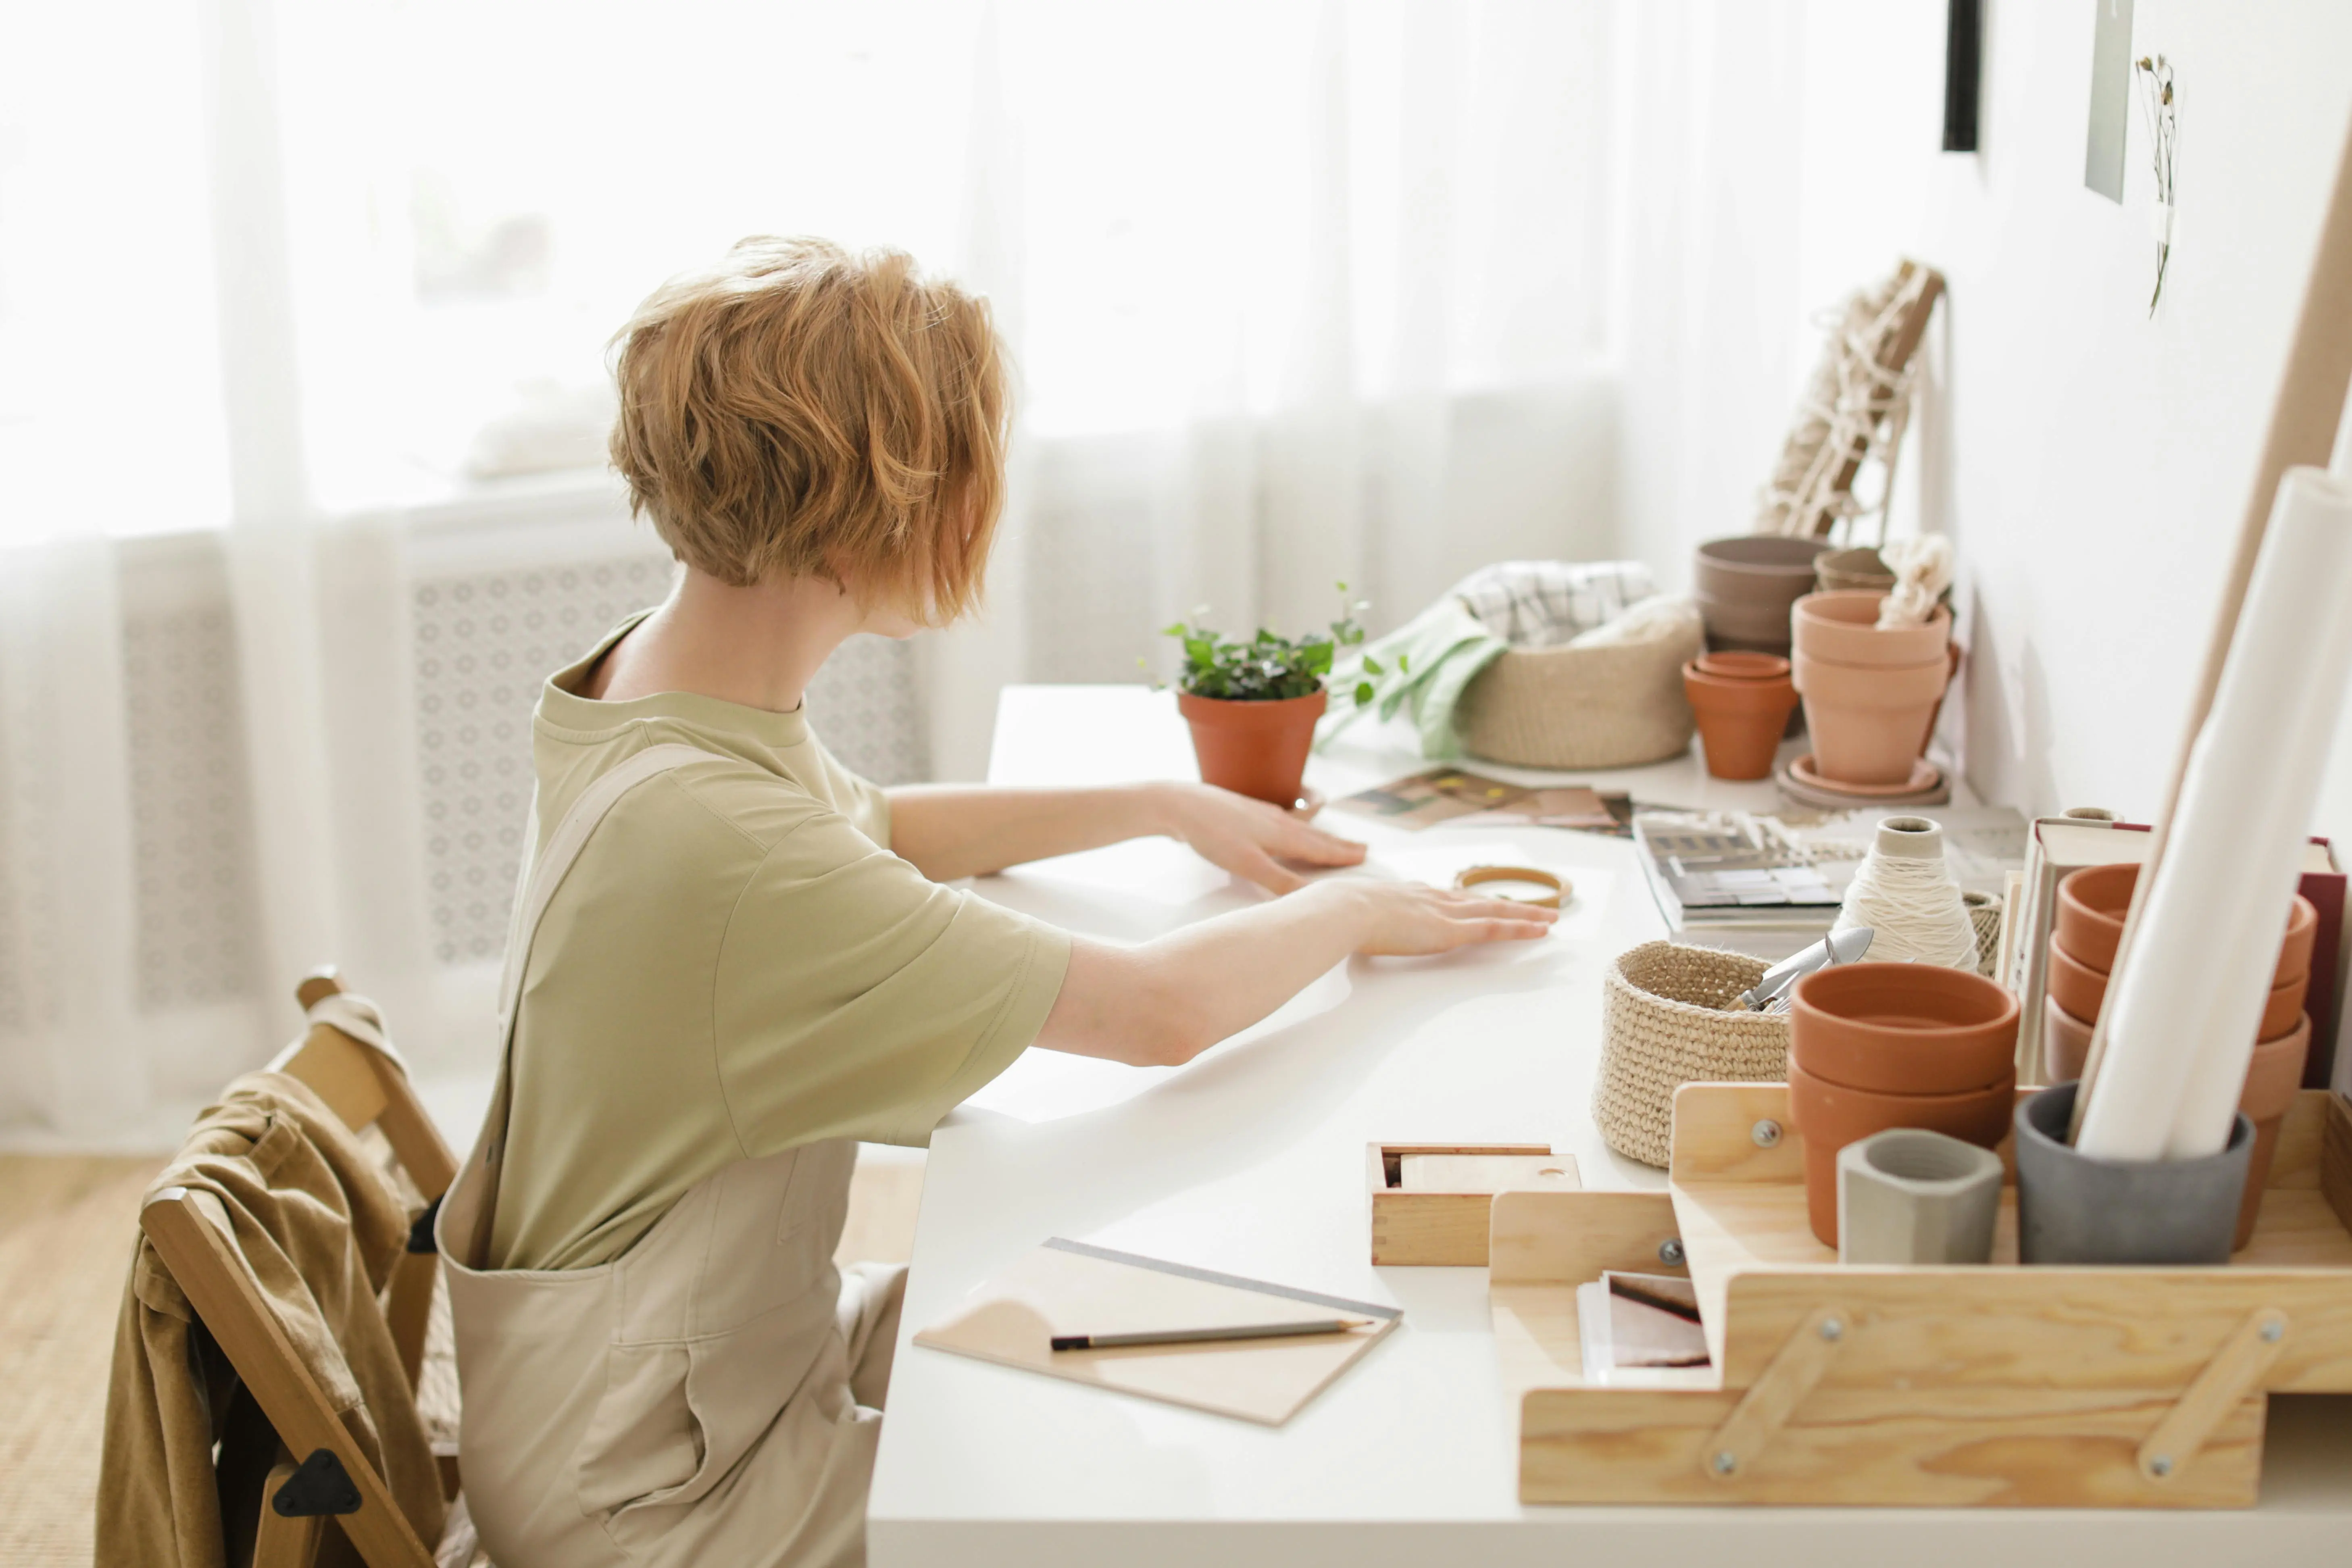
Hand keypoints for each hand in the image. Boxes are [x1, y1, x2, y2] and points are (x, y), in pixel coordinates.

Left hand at [1158, 782, 1367, 892]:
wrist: (1178, 803)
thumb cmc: (1212, 833)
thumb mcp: (1247, 863)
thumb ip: (1279, 880)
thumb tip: (1313, 899)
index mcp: (1280, 834)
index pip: (1319, 848)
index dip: (1341, 855)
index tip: (1365, 856)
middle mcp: (1276, 821)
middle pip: (1313, 836)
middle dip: (1337, 844)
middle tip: (1361, 847)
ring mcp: (1259, 814)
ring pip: (1296, 827)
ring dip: (1317, 835)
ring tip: (1329, 837)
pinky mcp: (1242, 812)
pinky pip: (1278, 821)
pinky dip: (1291, 825)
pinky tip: (1284, 824)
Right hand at [1328, 879, 1557, 954]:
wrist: (1341, 910)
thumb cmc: (1336, 914)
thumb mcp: (1344, 913)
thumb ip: (1350, 920)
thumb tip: (1331, 926)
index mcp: (1407, 894)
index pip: (1446, 896)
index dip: (1467, 899)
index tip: (1479, 900)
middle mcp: (1431, 898)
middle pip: (1477, 899)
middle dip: (1507, 903)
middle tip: (1533, 906)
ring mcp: (1443, 912)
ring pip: (1494, 911)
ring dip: (1524, 914)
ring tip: (1550, 917)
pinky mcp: (1450, 931)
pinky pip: (1493, 928)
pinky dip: (1520, 928)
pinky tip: (1541, 930)